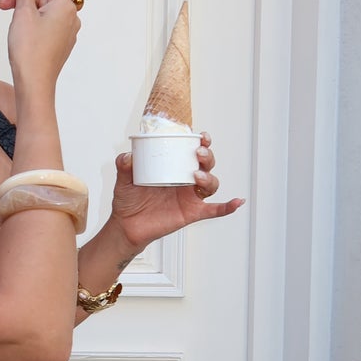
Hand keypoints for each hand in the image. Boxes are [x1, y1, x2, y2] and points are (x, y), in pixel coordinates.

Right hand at [1, 0, 80, 94]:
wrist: (34, 82)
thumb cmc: (30, 50)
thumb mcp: (23, 12)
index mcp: (66, 6)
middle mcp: (71, 18)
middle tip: (3, 2)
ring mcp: (67, 32)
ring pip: (45, 10)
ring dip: (26, 8)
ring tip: (8, 15)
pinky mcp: (60, 44)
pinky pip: (47, 24)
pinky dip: (32, 21)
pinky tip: (19, 28)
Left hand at [109, 134, 244, 252]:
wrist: (126, 225)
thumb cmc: (128, 200)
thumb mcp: (123, 179)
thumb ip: (124, 165)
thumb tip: (128, 156)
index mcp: (174, 166)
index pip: (192, 150)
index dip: (202, 141)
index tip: (201, 135)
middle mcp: (186, 179)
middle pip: (207, 164)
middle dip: (207, 156)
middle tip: (198, 152)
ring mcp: (190, 196)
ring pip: (211, 184)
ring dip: (209, 178)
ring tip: (196, 176)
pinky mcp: (191, 213)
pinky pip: (214, 210)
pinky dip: (227, 207)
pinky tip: (237, 202)